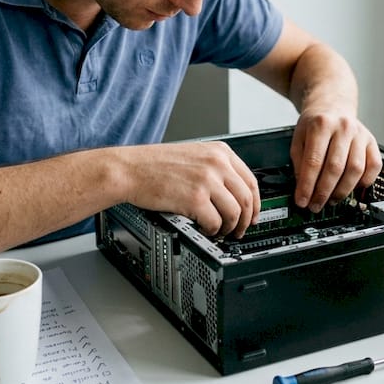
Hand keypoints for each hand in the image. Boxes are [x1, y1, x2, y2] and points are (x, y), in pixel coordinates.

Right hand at [120, 142, 259, 238]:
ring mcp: (207, 180)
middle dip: (245, 220)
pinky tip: (205, 230)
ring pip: (235, 213)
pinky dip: (213, 231)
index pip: (250, 180)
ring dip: (230, 228)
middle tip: (239, 231)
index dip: (255, 203)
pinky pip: (216, 222)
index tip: (252, 215)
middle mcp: (217, 163)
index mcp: (219, 151)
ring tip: (220, 233)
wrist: (129, 169)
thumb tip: (233, 194)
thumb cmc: (153, 165)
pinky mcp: (195, 198)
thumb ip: (215, 169)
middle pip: (247, 198)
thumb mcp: (192, 155)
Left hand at [290, 112, 382, 211]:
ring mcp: (360, 134)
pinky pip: (374, 167)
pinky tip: (352, 188)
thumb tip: (304, 189)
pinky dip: (364, 182)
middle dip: (324, 192)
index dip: (307, 185)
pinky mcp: (372, 141)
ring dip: (342, 191)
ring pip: (355, 170)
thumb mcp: (298, 137)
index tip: (302, 200)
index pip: (314, 161)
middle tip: (315, 205)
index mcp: (321, 124)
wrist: (333, 104)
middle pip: (335, 167)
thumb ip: (300, 162)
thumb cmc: (315, 123)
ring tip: (331, 200)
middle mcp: (343, 127)